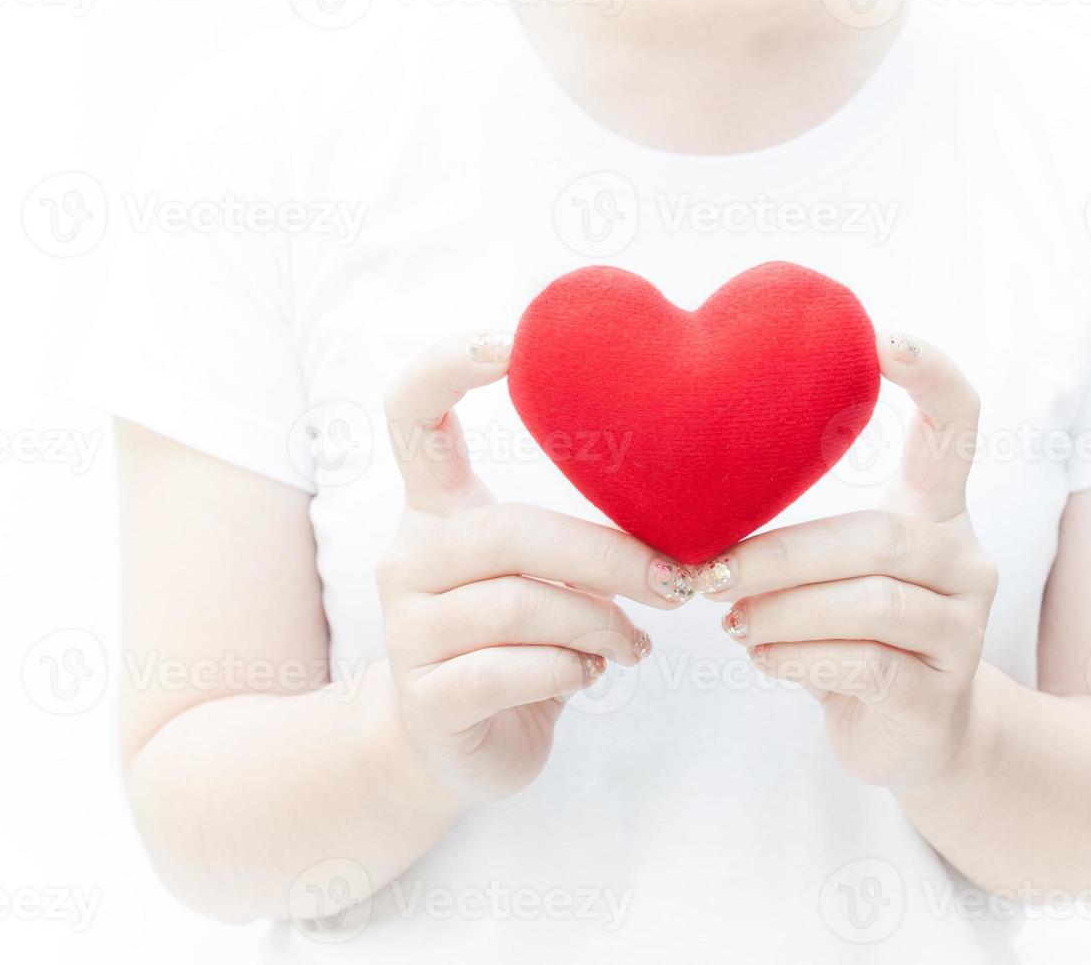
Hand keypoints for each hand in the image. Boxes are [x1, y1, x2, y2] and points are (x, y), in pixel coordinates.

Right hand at [377, 330, 695, 804]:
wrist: (452, 747)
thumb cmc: (515, 647)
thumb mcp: (545, 582)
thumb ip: (580, 547)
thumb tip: (681, 540)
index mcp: (435, 513)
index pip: (410, 416)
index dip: (446, 366)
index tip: (508, 343)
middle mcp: (409, 560)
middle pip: (508, 531)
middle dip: (609, 557)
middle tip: (677, 584)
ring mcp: (409, 632)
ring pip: (519, 606)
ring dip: (600, 624)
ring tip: (635, 644)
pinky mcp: (427, 699)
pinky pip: (513, 670)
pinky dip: (571, 671)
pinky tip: (590, 674)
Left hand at [697, 335, 997, 791]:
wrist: (916, 735)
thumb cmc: (856, 635)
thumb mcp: (836, 575)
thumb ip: (797, 539)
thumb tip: (693, 523)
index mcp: (939, 512)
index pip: (958, 424)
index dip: (932, 374)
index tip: (883, 335)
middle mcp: (966, 562)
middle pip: (877, 538)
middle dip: (780, 557)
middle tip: (710, 576)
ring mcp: (963, 630)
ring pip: (869, 604)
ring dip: (782, 613)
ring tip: (734, 624)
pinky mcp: (938, 693)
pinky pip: (863, 664)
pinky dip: (796, 659)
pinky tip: (766, 658)